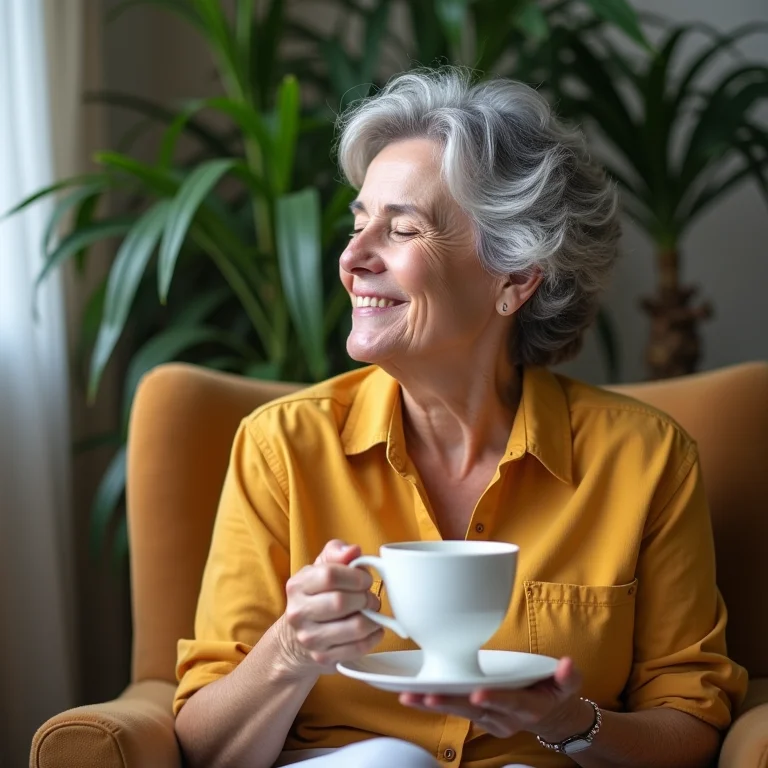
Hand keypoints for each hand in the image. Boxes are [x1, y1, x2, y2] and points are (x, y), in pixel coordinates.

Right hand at [276, 539, 383, 675]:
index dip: (355, 575)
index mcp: (297, 585)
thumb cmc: (317, 595)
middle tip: (370, 598)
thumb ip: (337, 552)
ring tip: (371, 612)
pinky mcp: (323, 658)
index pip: (330, 575)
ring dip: (372, 618)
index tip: (365, 579)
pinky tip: (373, 629)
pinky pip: (359, 647)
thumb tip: (354, 550)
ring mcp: (310, 639)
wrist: (296, 639)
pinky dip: (373, 636)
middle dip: (365, 598)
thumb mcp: (322, 567)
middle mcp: (298, 613)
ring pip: (355, 627)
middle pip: (342, 602)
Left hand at [399, 657, 592, 741]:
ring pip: (459, 711)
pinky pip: (454, 711)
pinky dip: (433, 703)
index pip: (509, 702)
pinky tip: (412, 696)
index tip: (477, 694)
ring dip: (434, 704)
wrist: (549, 718)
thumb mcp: (567, 685)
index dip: (494, 698)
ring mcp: (489, 719)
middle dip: (450, 703)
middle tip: (426, 696)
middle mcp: (504, 716)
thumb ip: (568, 676)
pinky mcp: (477, 718)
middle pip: (475, 710)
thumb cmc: (553, 693)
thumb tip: (568, 664)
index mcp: (526, 705)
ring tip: (410, 697)